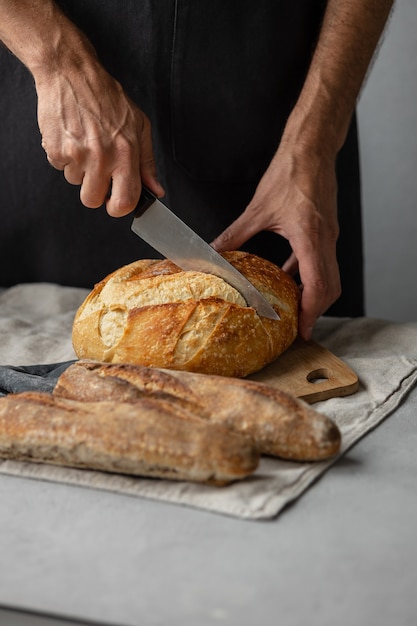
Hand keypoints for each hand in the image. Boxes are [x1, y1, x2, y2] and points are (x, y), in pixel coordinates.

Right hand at [35, 58, 163, 215]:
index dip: (119, 207)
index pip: (124, 201)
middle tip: (97, 173)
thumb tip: (156, 190)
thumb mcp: (138, 126)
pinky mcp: (55, 149)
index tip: (115, 202)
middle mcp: (102, 156)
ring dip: (79, 170)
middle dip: (94, 192)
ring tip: (85, 144)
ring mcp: (77, 154)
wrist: (71, 73)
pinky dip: (64, 157)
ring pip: (76, 183)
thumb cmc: (107, 97)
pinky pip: (60, 168)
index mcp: (126, 153)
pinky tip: (71, 137)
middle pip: (93, 200)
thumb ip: (147, 162)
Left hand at [211, 140, 340, 340]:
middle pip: (330, 287)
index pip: (318, 286)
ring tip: (295, 309)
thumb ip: (235, 235)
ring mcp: (328, 235)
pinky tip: (289, 278)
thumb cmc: (290, 173)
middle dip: (316, 310)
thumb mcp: (258, 209)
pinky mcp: (325, 230)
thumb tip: (214, 253)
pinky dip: (308, 275)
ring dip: (314, 295)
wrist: (311, 149)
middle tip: (300, 327)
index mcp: (311, 238)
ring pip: (329, 276)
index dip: (312, 312)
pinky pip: (321, 260)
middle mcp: (325, 240)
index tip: (304, 330)